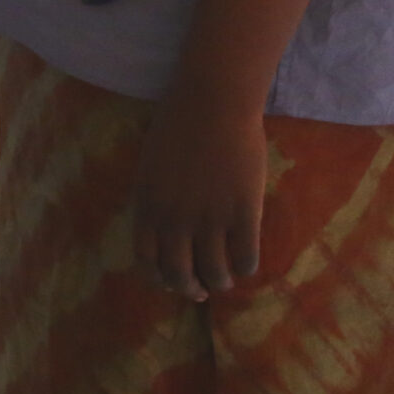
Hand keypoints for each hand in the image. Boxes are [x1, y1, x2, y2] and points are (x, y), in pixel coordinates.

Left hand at [131, 91, 265, 300]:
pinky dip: (246, 267)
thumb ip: (155, 199)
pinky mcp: (243, 211)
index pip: (147, 260)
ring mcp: (210, 217)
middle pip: (180, 273)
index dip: (160, 279)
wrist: (212, 101)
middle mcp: (175, 217)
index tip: (171, 283)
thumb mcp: (151, 166)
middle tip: (201, 291)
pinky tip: (246, 261)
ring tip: (225, 279)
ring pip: (215, 271)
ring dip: (220, 282)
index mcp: (148, 205)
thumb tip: (163, 232)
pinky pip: (246, 256)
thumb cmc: (179, 124)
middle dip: (190, 289)